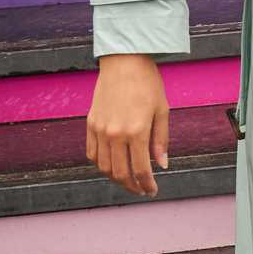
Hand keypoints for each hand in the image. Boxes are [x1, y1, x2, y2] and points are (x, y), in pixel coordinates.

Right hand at [86, 54, 168, 196]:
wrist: (124, 63)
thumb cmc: (147, 83)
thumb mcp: (162, 110)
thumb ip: (161, 140)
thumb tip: (162, 164)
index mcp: (136, 131)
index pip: (140, 169)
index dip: (147, 184)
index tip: (152, 190)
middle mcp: (115, 134)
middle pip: (119, 173)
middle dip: (131, 186)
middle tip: (141, 189)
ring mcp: (100, 130)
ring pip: (103, 167)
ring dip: (116, 178)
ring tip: (128, 180)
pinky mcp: (90, 125)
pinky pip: (92, 154)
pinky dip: (101, 164)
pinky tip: (112, 164)